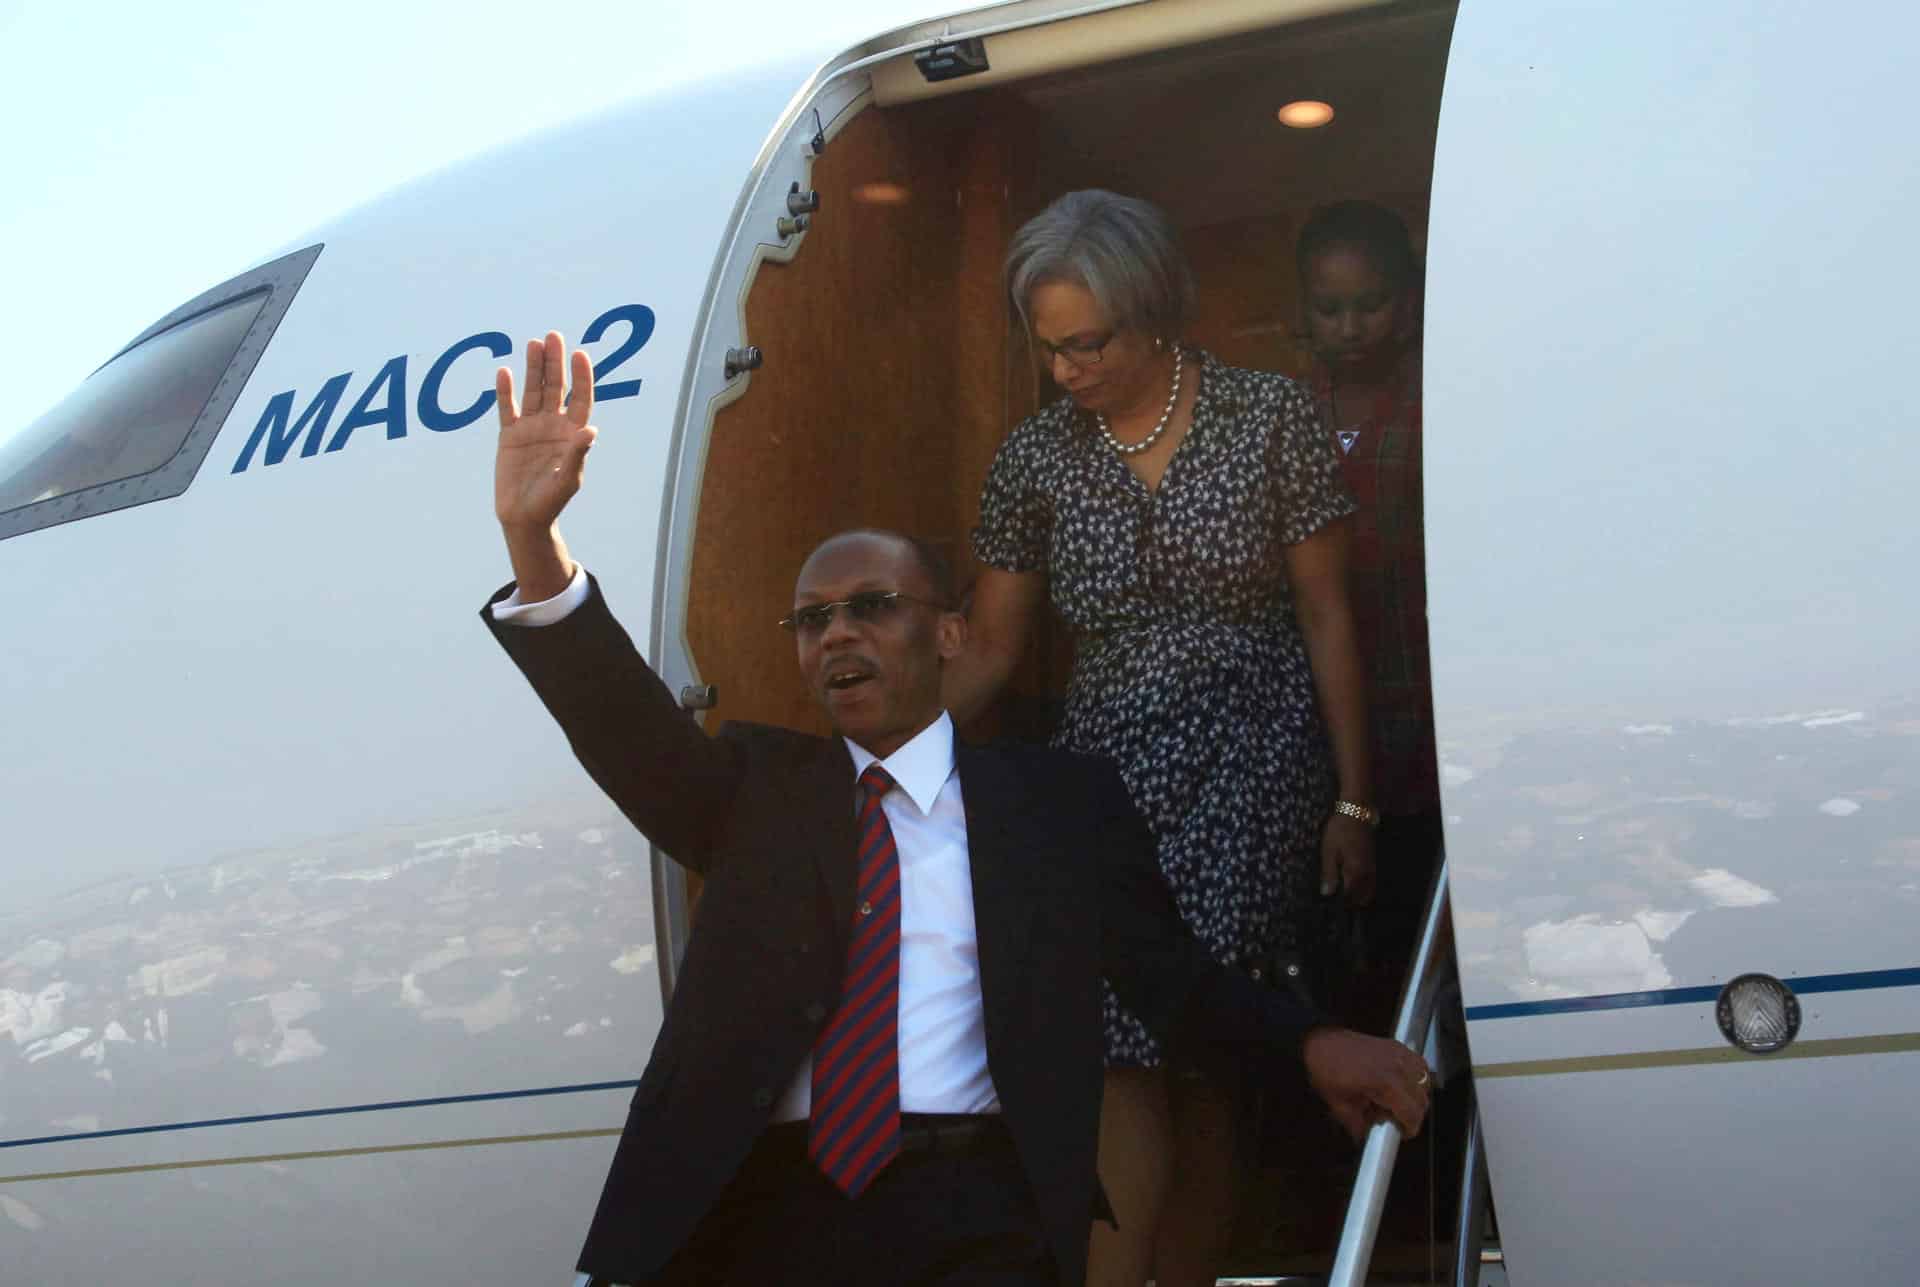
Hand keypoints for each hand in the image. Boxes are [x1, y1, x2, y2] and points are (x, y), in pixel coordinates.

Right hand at [494, 332, 596, 534]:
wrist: (523, 517)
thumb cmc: (551, 501)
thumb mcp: (567, 480)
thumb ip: (577, 455)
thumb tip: (590, 431)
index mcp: (571, 435)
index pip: (580, 399)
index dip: (582, 377)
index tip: (580, 354)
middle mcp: (553, 426)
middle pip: (556, 388)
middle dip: (555, 363)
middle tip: (553, 336)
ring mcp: (531, 428)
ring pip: (533, 392)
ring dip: (533, 369)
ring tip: (533, 344)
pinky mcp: (509, 435)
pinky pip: (507, 408)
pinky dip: (505, 391)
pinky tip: (504, 372)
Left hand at [1301, 1027, 1429, 1140]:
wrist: (1319, 1041)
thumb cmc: (1326, 1071)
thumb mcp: (1340, 1106)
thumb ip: (1359, 1127)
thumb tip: (1369, 1139)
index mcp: (1385, 1083)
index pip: (1412, 1113)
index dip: (1410, 1129)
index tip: (1401, 1133)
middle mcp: (1398, 1067)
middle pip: (1422, 1100)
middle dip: (1412, 1115)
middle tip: (1394, 1119)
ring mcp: (1400, 1053)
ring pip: (1425, 1082)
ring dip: (1416, 1096)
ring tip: (1397, 1101)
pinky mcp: (1398, 1045)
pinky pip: (1420, 1065)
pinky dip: (1417, 1077)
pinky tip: (1401, 1084)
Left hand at [1319, 811, 1376, 905]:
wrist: (1356, 812)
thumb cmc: (1339, 831)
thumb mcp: (1329, 851)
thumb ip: (1329, 874)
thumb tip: (1327, 893)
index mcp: (1355, 872)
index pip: (1351, 896)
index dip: (1344, 905)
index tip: (1336, 912)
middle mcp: (1367, 872)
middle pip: (1364, 896)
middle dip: (1354, 903)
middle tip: (1342, 907)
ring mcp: (1372, 866)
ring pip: (1370, 888)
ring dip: (1361, 896)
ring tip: (1348, 898)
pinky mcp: (1373, 859)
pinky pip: (1371, 879)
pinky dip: (1365, 886)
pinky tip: (1355, 884)